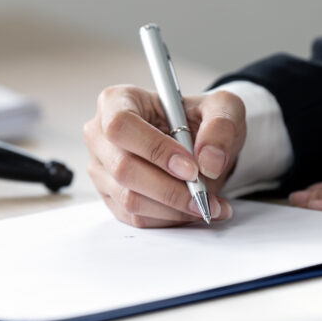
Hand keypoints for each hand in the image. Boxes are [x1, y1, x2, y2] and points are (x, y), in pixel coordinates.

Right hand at [83, 85, 245, 226]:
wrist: (196, 142)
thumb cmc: (199, 118)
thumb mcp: (221, 107)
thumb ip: (221, 126)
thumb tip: (209, 162)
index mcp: (117, 101)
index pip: (122, 126)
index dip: (155, 149)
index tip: (191, 168)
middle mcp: (100, 135)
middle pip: (122, 168)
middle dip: (169, 188)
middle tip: (204, 194)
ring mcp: (101, 168)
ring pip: (129, 198)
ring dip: (173, 208)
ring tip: (208, 204)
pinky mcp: (111, 196)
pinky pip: (135, 217)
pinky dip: (169, 219)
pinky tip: (193, 209)